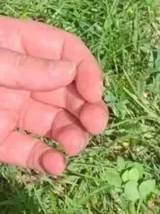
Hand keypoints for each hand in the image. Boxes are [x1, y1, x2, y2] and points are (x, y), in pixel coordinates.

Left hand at [0, 16, 108, 174]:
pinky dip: (47, 162)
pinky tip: (55, 166)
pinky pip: (30, 153)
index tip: (92, 93)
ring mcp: (12, 111)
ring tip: (73, 146)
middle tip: (95, 125)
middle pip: (70, 92)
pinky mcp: (1, 142)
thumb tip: (70, 72)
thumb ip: (24, 66)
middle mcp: (21, 80)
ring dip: (74, 137)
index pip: (68, 51)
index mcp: (17, 47)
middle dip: (88, 109)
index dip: (86, 71)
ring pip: (57, 125)